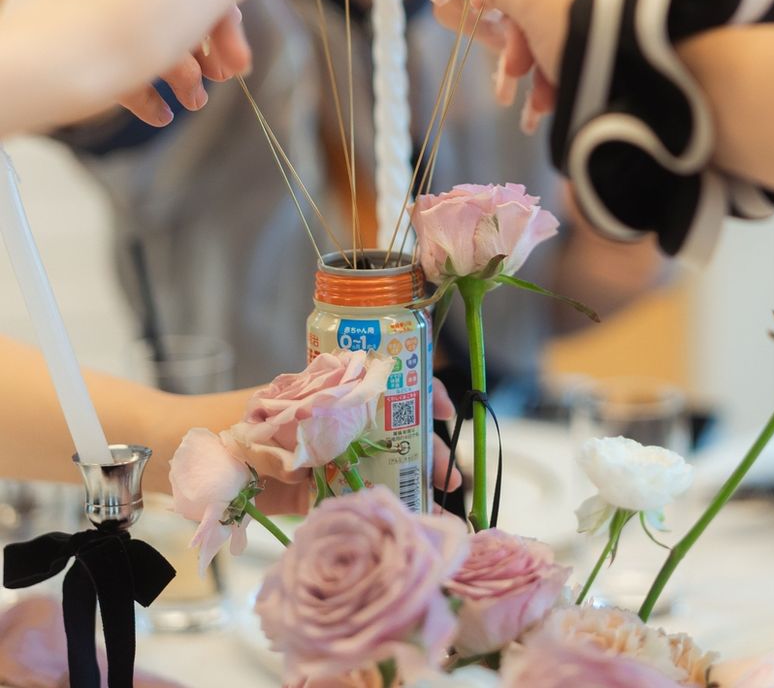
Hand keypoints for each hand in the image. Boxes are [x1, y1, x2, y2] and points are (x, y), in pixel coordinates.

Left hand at [253, 377, 461, 514]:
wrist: (194, 458)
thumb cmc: (235, 421)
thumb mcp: (285, 411)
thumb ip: (321, 420)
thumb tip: (361, 423)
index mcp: (336, 394)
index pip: (391, 387)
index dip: (423, 394)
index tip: (444, 408)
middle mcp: (341, 424)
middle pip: (396, 431)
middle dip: (428, 447)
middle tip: (448, 472)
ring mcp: (332, 459)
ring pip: (383, 465)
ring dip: (411, 478)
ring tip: (434, 495)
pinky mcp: (318, 494)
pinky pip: (357, 498)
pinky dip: (382, 506)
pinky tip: (401, 515)